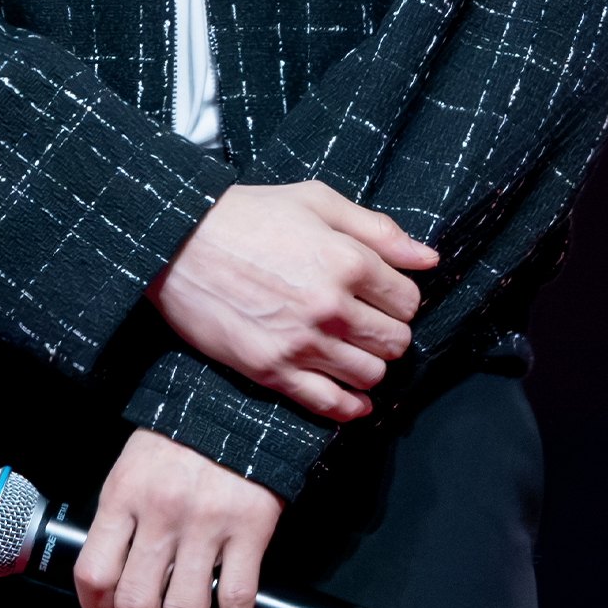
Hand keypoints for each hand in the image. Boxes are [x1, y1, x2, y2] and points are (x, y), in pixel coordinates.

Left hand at [73, 428, 282, 607]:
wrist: (234, 399)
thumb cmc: (180, 436)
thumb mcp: (133, 465)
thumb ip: (122, 516)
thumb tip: (113, 574)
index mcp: (124, 494)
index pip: (94, 573)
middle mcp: (161, 511)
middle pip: (136, 603)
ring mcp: (206, 522)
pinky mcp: (249, 528)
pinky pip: (236, 600)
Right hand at [147, 180, 437, 422]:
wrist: (178, 241)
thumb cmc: (248, 214)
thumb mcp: (315, 201)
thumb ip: (377, 229)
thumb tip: (429, 258)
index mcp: (347, 260)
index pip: (409, 301)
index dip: (400, 298)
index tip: (382, 294)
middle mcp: (331, 307)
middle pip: (396, 343)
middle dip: (389, 332)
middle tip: (367, 321)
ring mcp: (302, 344)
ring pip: (371, 377)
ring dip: (369, 365)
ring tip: (351, 348)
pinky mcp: (273, 371)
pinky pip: (331, 406)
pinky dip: (350, 407)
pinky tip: (350, 395)